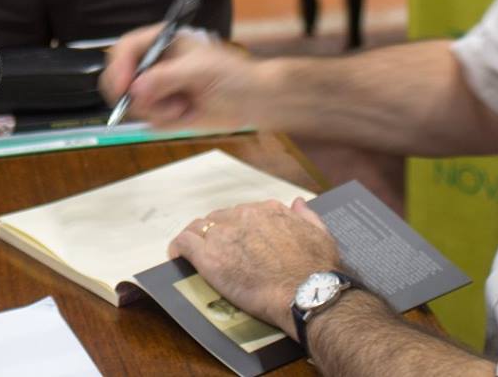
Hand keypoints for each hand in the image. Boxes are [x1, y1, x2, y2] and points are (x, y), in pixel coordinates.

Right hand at [98, 22, 252, 128]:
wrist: (253, 102)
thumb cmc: (232, 76)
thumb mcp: (200, 71)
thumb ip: (166, 77)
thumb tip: (135, 89)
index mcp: (161, 42)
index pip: (126, 48)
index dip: (119, 67)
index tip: (123, 89)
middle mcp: (154, 64)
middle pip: (122, 79)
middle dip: (139, 96)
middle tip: (159, 105)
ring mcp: (157, 88)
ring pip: (134, 104)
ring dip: (159, 110)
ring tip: (185, 106)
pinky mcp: (163, 109)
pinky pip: (149, 120)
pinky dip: (166, 121)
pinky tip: (187, 113)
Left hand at [169, 199, 341, 339]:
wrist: (307, 292)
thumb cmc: (317, 269)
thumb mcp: (321, 234)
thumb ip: (307, 216)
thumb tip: (298, 203)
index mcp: (269, 210)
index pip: (242, 213)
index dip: (236, 228)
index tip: (235, 240)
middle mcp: (244, 215)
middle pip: (218, 218)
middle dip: (216, 233)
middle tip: (216, 252)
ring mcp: (225, 234)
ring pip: (199, 227)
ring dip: (196, 238)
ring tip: (193, 253)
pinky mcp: (210, 255)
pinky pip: (184, 242)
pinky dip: (178, 247)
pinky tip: (177, 256)